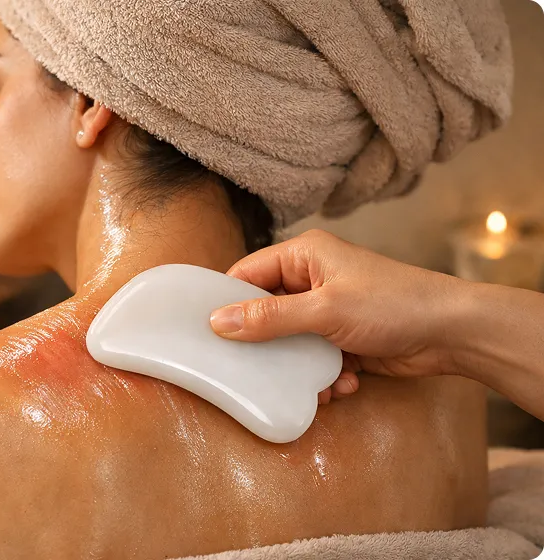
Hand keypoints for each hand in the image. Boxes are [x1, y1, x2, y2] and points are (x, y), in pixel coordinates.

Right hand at [211, 230, 465, 401]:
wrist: (453, 334)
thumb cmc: (392, 305)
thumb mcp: (325, 310)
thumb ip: (270, 317)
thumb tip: (218, 322)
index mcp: (304, 256)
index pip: (247, 273)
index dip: (226, 301)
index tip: (207, 332)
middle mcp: (312, 280)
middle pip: (265, 312)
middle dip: (264, 344)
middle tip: (247, 368)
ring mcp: (327, 311)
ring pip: (289, 343)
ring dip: (297, 367)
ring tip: (310, 383)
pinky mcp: (342, 339)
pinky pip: (314, 359)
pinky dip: (323, 375)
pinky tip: (342, 383)